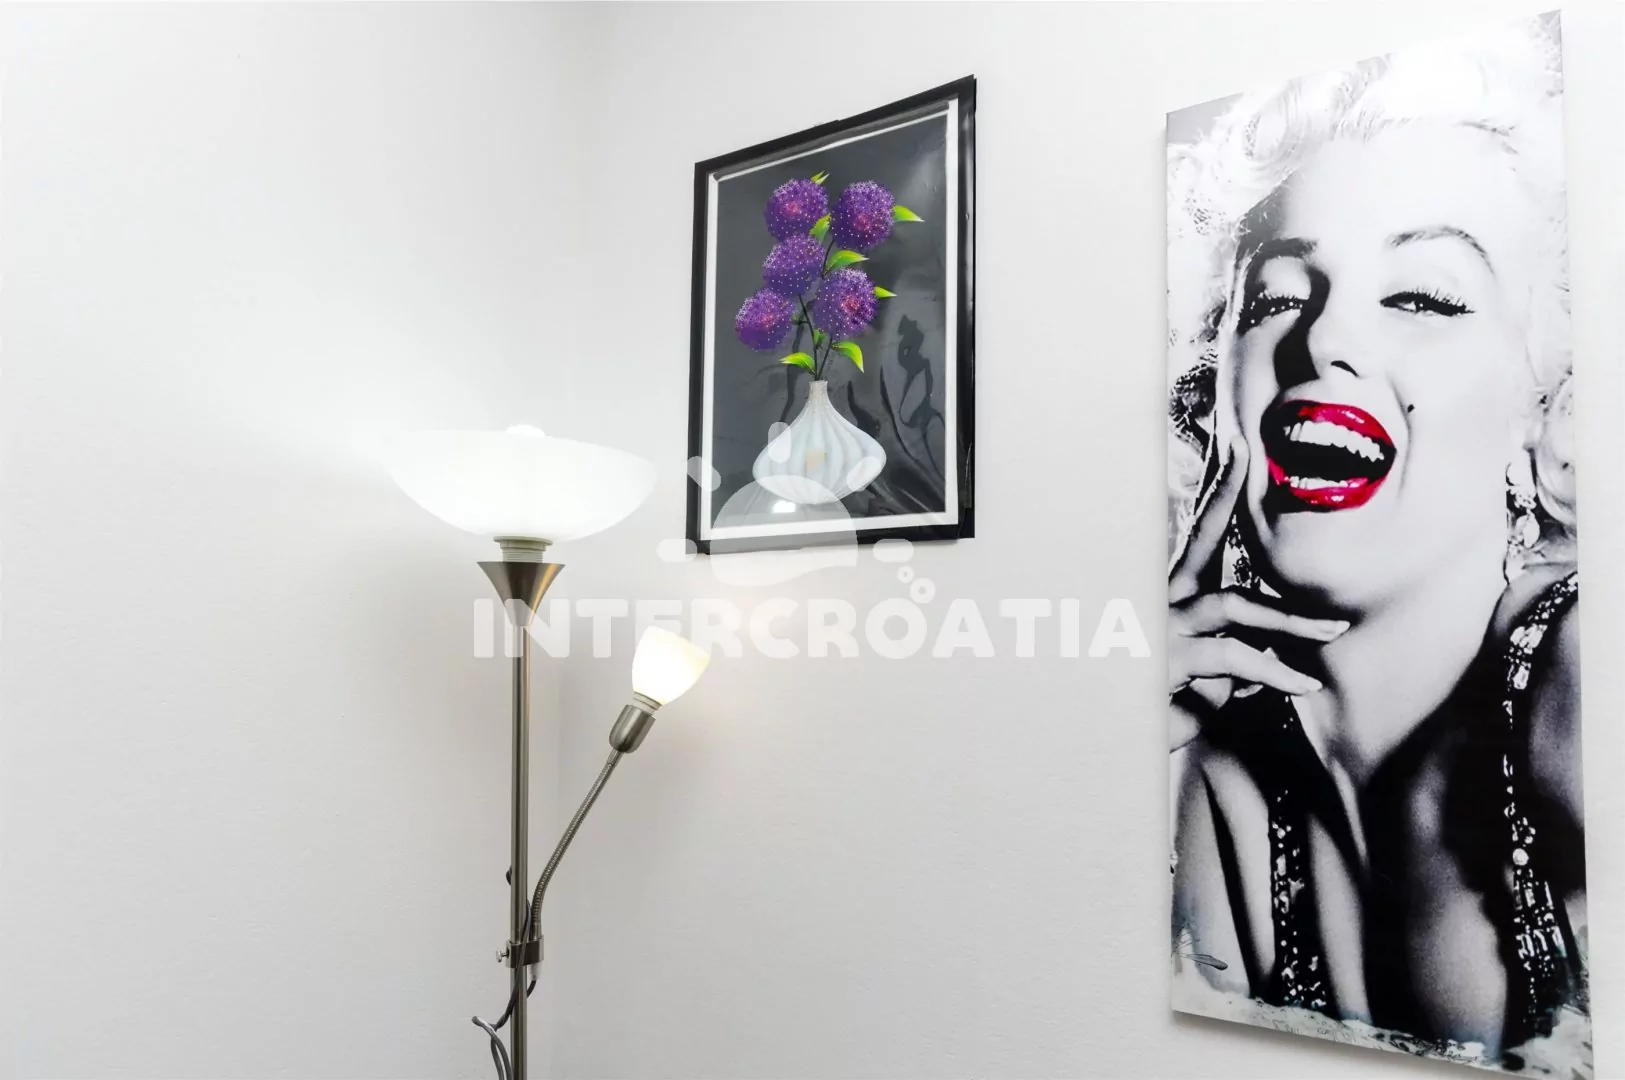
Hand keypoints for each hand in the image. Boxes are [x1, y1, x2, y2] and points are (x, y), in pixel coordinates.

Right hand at [1168, 439, 1346, 750]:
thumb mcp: (1196, 692)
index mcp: (1164, 603)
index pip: (1196, 544)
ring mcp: (1160, 629)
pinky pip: (1235, 657)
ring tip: (1332, 631)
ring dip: (1289, 617)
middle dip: (1227, 501)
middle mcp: (1158, 605)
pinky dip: (1275, 669)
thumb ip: (1226, 674)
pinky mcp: (1168, 661)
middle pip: (1203, 547)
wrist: (1101, 747)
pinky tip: (1303, 684)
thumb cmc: (1147, 719)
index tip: (1237, 454)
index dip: (1216, 498)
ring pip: (1233, 604)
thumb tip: (1261, 672)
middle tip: (1249, 457)